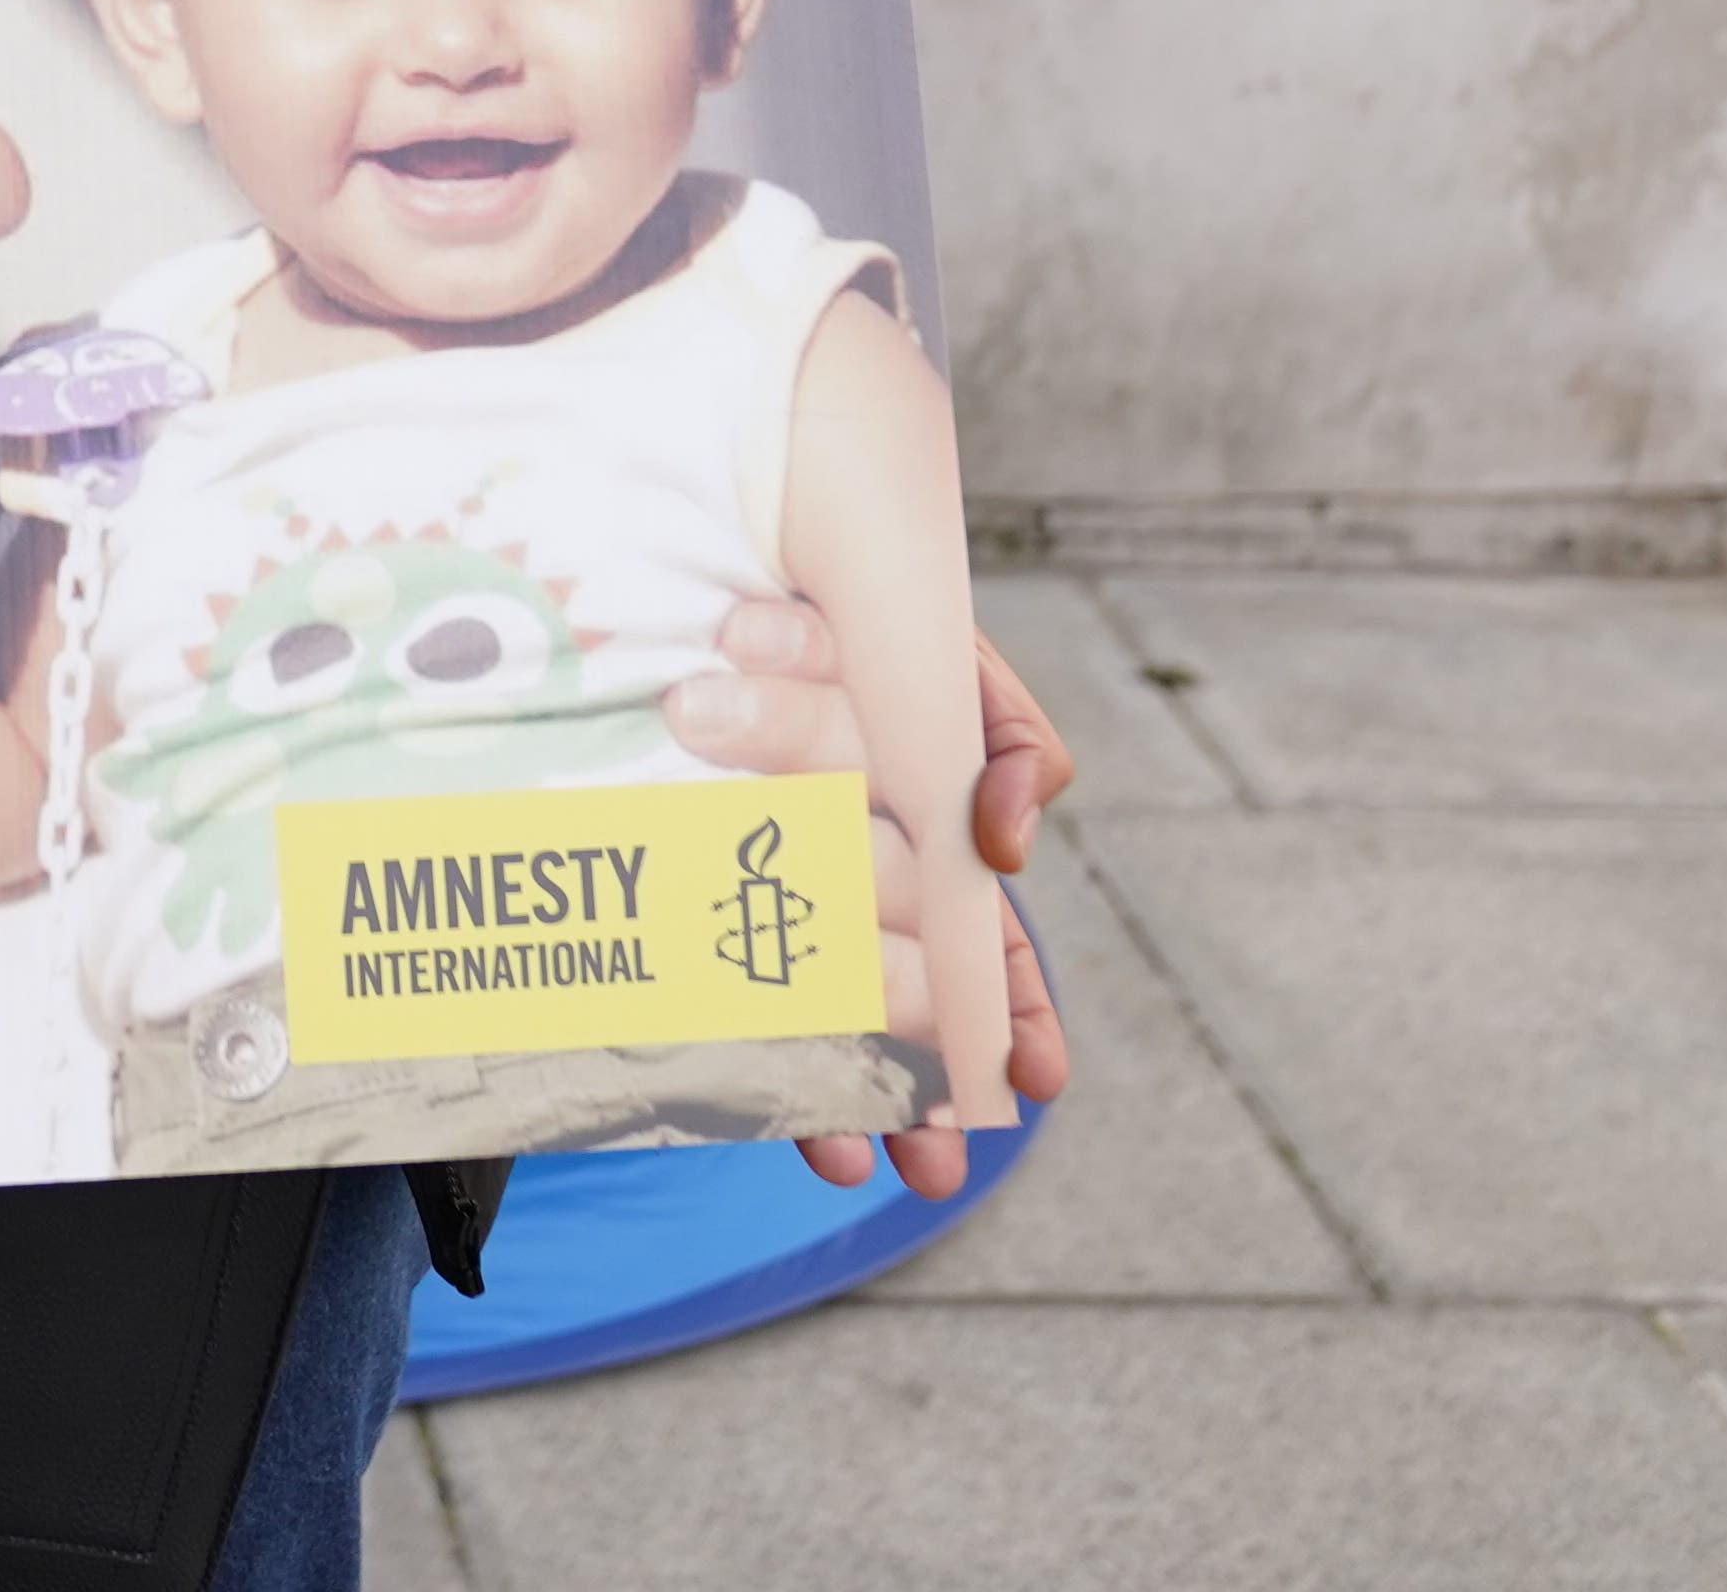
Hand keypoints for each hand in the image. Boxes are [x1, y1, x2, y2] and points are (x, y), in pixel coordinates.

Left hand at [661, 604, 1076, 1196]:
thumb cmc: (839, 599)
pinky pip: (742, 1002)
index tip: (1037, 1078)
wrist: (689, 556)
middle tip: (945, 1142)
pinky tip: (813, 1139)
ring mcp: (772, 887)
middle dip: (932, 1058)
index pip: (987, 935)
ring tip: (908, 1170)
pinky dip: (784, 1076)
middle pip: (901, 969)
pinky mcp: (688, 903)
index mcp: (920, 820)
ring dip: (880, 1095)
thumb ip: (1003, 738)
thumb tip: (1007, 846)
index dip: (1016, 1008)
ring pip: (835, 1008)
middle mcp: (852, 864)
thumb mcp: (939, 654)